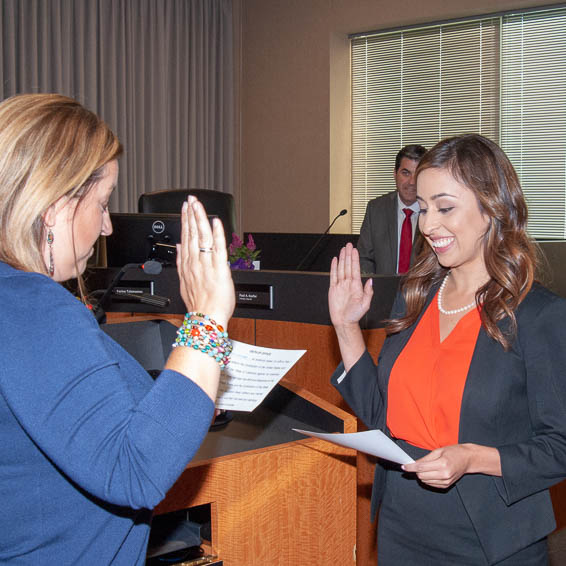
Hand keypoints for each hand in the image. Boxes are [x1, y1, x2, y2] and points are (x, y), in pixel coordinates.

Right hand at [176, 196, 234, 326]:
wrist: (207, 319)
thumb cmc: (200, 304)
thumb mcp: (184, 282)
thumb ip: (182, 262)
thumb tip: (179, 246)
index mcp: (188, 264)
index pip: (185, 237)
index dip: (185, 221)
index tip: (185, 208)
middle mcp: (195, 262)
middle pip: (192, 234)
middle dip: (191, 214)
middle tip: (191, 199)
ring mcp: (206, 265)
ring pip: (202, 237)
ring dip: (200, 219)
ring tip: (198, 205)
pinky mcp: (219, 269)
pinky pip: (217, 249)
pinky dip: (217, 234)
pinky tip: (216, 222)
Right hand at [329, 243, 372, 327]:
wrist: (344, 322)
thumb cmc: (355, 315)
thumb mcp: (366, 304)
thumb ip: (368, 292)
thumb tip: (371, 281)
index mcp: (356, 286)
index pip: (355, 269)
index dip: (355, 259)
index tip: (355, 250)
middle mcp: (348, 283)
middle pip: (348, 266)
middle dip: (348, 255)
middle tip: (348, 245)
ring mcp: (340, 285)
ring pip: (341, 268)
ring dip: (342, 259)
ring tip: (342, 250)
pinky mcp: (333, 289)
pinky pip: (333, 276)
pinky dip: (333, 267)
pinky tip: (335, 260)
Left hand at [401, 444, 473, 488]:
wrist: (468, 459)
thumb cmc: (453, 452)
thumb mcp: (438, 451)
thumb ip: (425, 458)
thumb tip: (414, 463)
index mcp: (442, 464)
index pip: (421, 467)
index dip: (411, 467)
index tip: (404, 467)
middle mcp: (445, 474)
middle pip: (422, 476)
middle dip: (416, 471)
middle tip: (416, 465)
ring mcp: (446, 481)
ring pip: (425, 481)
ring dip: (422, 475)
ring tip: (427, 467)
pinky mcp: (447, 485)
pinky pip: (431, 484)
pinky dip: (428, 479)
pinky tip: (431, 472)